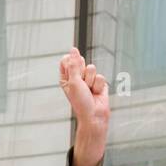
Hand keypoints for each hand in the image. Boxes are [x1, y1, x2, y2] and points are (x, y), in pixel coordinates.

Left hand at [59, 47, 108, 165]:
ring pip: (92, 68)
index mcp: (65, 78)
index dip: (71, 64)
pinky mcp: (99, 83)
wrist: (94, 115)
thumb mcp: (73, 82)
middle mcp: (76, 78)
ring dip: (91, 80)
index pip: (66, 61)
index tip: (73, 73)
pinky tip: (96, 93)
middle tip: (81, 84)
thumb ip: (73, 64)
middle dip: (82, 72)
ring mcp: (88, 80)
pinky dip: (99, 85)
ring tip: (89, 91)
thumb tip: (73, 49)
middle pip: (80, 62)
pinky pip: (101, 76)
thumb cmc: (80, 102)